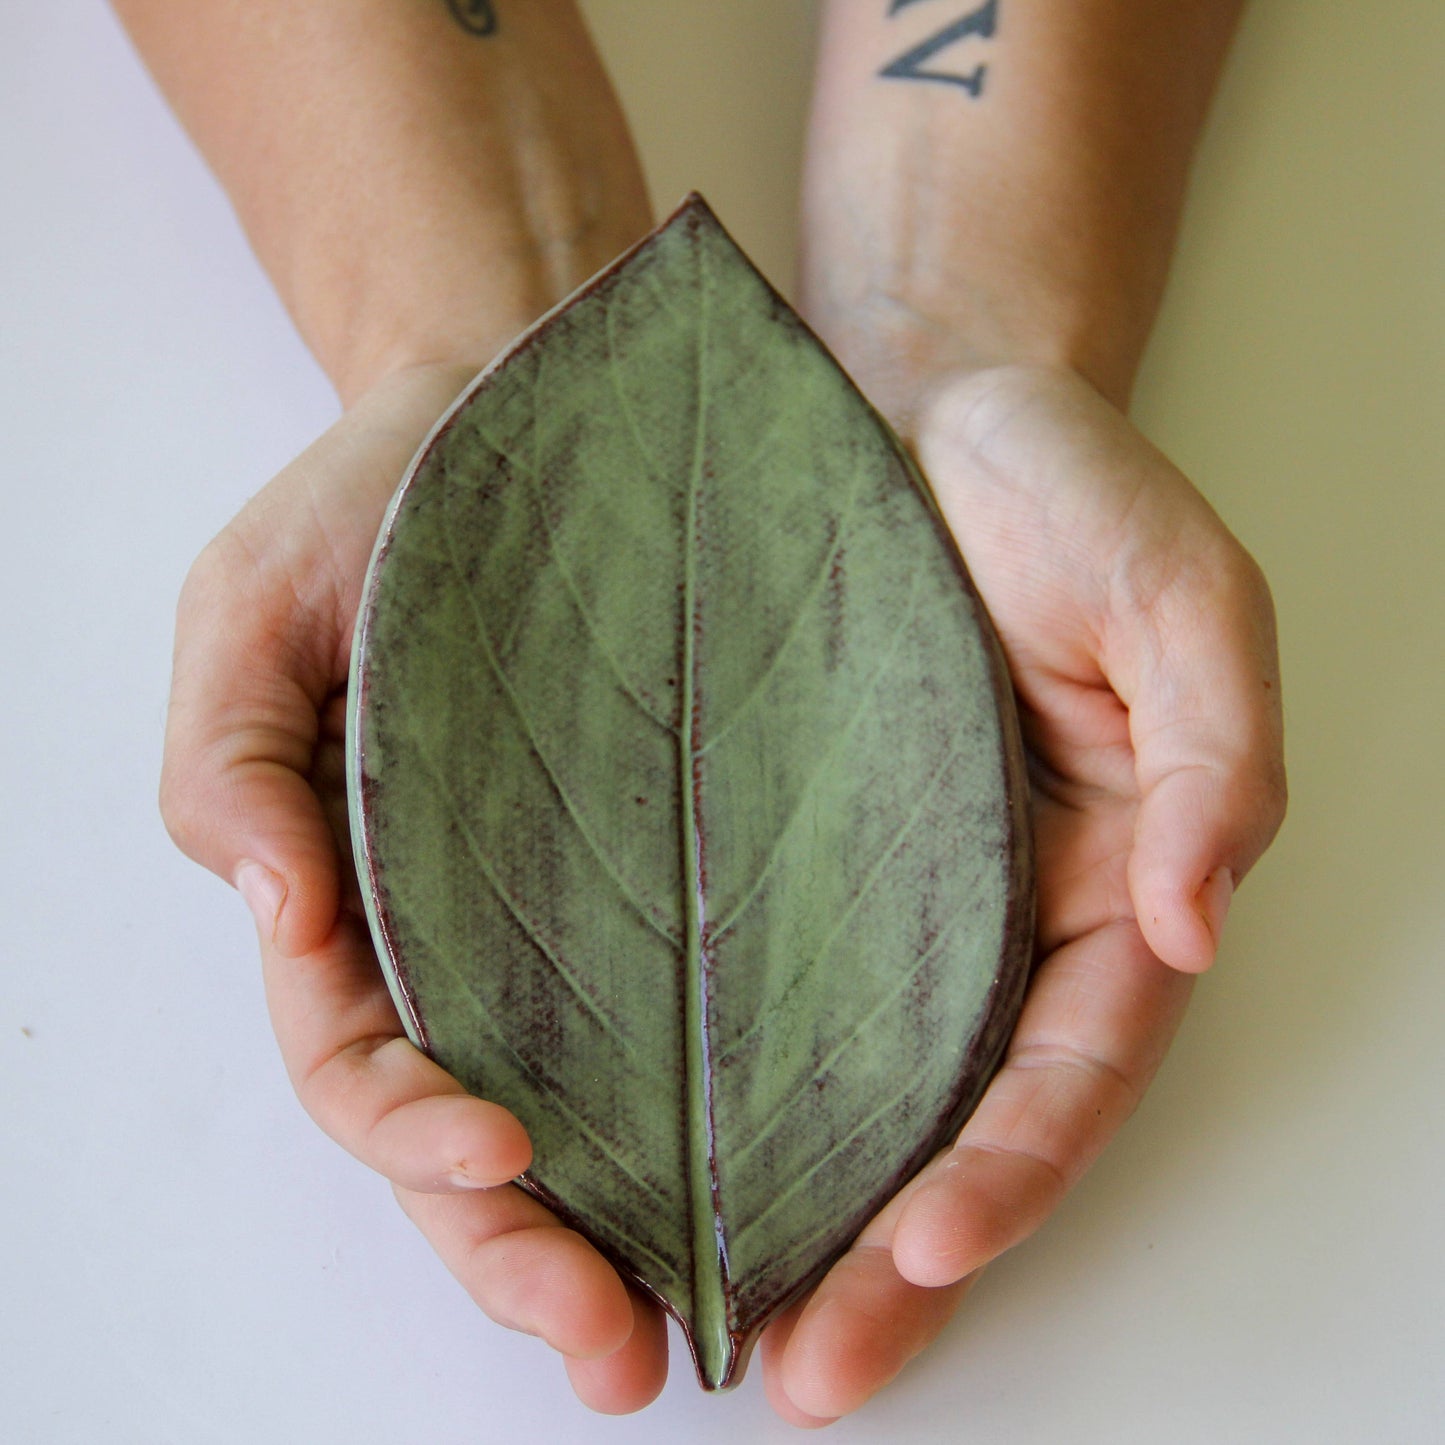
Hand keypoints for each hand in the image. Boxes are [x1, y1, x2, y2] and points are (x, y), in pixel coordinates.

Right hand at [159, 360, 669, 1409]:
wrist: (524, 419)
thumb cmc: (375, 514)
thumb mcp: (255, 609)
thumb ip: (229, 758)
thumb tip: (263, 906)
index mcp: (355, 901)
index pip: (363, 1065)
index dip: (411, 1132)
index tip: (499, 1156)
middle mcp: (471, 937)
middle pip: (483, 1137)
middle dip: (531, 1253)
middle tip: (617, 1349)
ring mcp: (579, 914)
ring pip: (599, 1107)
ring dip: (637, 1224)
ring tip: (716, 1315)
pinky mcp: (682, 867)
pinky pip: (702, 1002)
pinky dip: (730, 1098)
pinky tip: (802, 1159)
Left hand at [757, 363, 1286, 1424]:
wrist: (908, 403)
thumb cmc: (1057, 489)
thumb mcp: (1179, 594)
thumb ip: (1214, 752)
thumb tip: (1195, 922)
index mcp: (1097, 879)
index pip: (1073, 1065)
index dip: (1018, 1167)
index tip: (934, 1245)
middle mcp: (984, 914)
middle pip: (956, 1119)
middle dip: (899, 1254)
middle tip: (812, 1368)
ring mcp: (876, 892)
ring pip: (847, 1087)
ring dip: (796, 1210)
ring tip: (710, 1317)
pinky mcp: (778, 850)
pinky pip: (749, 985)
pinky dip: (716, 1084)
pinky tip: (642, 1151)